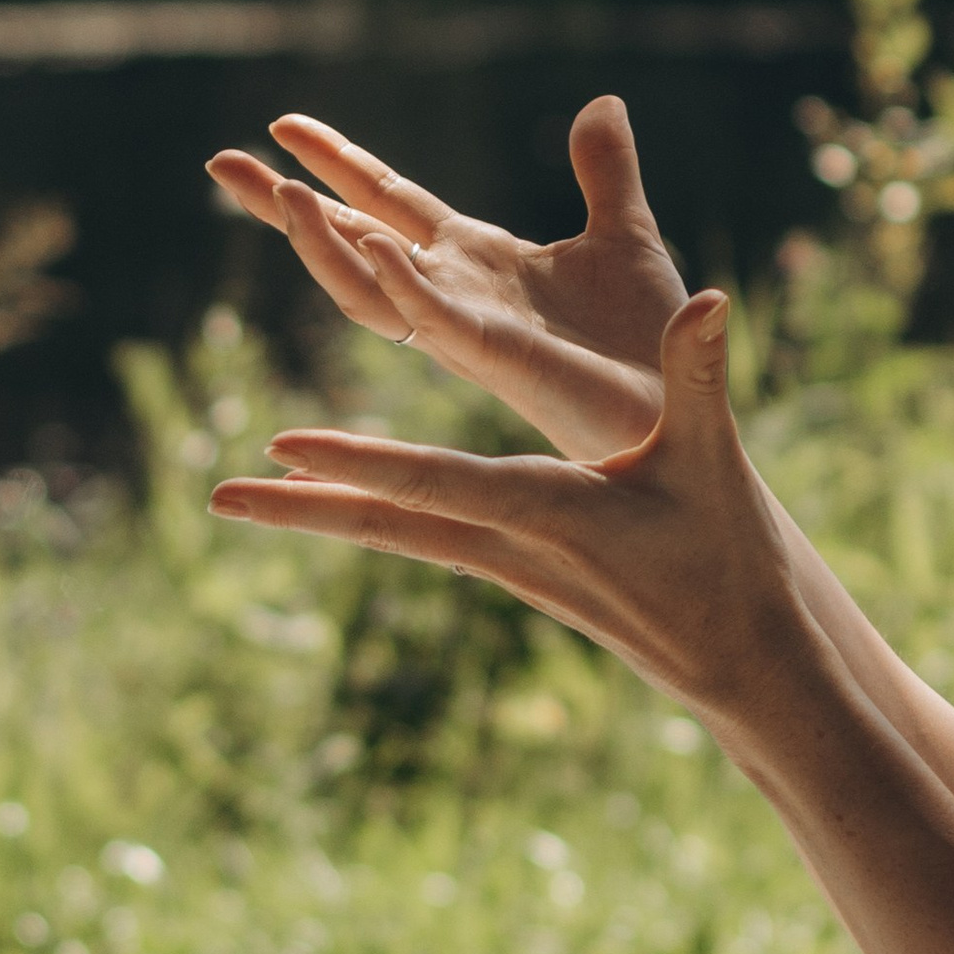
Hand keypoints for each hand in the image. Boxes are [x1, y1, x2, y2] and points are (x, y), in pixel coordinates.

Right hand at [205, 96, 684, 464]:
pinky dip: (401, 281)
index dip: (337, 162)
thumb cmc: (648, 336)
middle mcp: (455, 293)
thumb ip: (603, 171)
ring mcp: (467, 327)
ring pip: (368, 288)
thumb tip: (602, 102)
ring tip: (280, 192)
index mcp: (476, 261)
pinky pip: (433, 320)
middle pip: (351, 240)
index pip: (388, 203)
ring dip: (324, 242)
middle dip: (285, 204)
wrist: (684, 401)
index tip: (281, 123)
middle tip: (218, 161)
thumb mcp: (623, 233)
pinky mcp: (499, 357)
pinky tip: (374, 242)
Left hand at [208, 290, 800, 724]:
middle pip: (389, 523)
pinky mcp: (513, 570)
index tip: (285, 451)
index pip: (438, 485)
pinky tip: (338, 506)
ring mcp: (505, 565)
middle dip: (302, 507)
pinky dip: (373, 516)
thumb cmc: (728, 554)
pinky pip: (423, 539)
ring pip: (396, 534)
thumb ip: (696, 375)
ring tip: (244, 498)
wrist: (736, 657)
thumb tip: (706, 296)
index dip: (362, 464)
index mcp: (550, 513)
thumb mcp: (714, 457)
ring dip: (320, 513)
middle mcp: (510, 546)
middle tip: (217, 497)